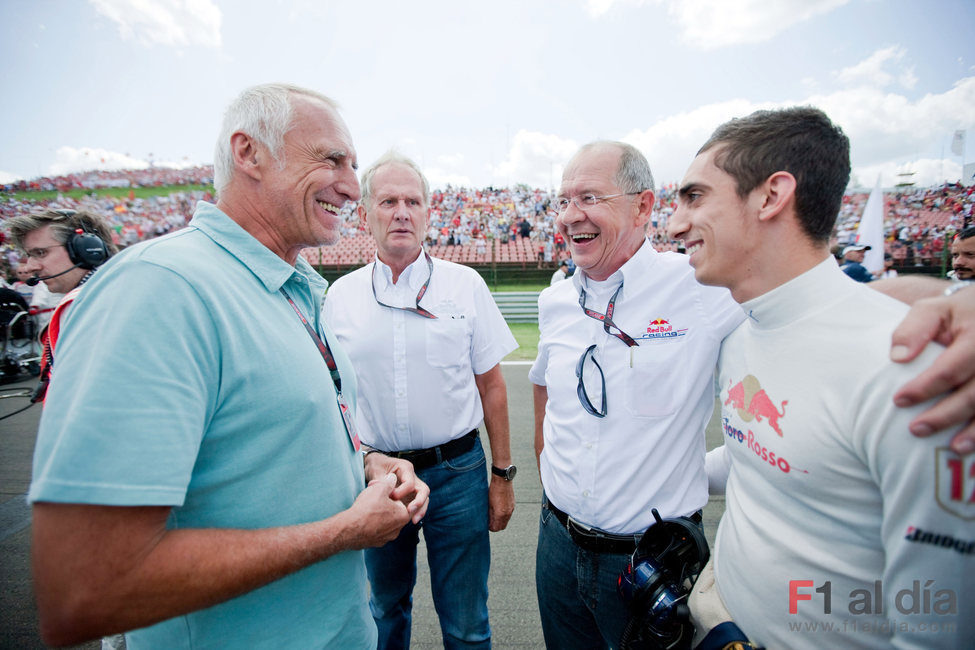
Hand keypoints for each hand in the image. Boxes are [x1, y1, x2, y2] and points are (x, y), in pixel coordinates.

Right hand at [345, 473, 412, 547]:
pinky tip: (363, 519)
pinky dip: (372, 525)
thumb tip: (393, 478)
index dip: (394, 495)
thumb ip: (389, 482)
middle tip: (375, 498)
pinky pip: (377, 531)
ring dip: (380, 515)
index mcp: (403, 516)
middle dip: (386, 504)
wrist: (349, 529)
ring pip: (386, 522)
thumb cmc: (367, 508)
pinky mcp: (376, 543)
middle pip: (395, 513)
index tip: (385, 493)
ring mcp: (387, 538)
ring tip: (368, 508)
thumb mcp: (379, 488)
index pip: (405, 503)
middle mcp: (398, 529)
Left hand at [363, 452, 429, 523]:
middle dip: (419, 502)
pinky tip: (410, 521)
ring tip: (414, 521)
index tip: (390, 497)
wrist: (376, 466)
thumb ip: (379, 480)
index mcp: (405, 468)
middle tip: (410, 511)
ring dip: (420, 510)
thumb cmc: (376, 466)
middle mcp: (412, 476)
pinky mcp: (410, 495)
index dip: (402, 491)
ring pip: (424, 498)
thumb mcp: (376, 470)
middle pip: (423, 489)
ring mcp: (413, 486)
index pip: (410, 482)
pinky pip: (418, 504)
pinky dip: (416, 512)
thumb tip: (378, 488)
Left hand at [488, 477, 514, 531]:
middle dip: (496, 526)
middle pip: (502, 527)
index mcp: (500, 514)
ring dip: (500, 521)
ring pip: (506, 521)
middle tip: (489, 522)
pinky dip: (503, 515)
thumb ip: (489, 514)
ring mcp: (511, 509)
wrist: (502, 480)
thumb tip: (488, 521)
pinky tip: (498, 509)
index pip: (496, 528)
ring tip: (493, 515)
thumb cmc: (493, 490)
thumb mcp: (488, 503)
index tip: (486, 524)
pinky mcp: (513, 505)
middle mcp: (507, 513)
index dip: (490, 528)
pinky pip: (508, 515)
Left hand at [890, 285, 974, 453]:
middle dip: (945, 415)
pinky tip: (973, 447)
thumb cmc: (956, 313)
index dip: (924, 388)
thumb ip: (914, 328)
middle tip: (916, 429)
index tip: (898, 401)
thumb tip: (897, 357)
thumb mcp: (934, 309)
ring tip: (953, 448)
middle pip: (974, 394)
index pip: (950, 369)